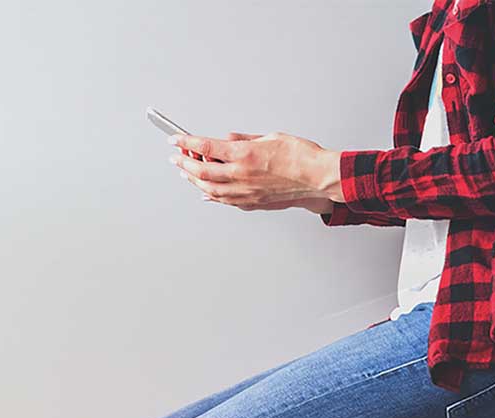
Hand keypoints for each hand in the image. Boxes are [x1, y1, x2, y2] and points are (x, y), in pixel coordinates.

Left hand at [169, 131, 340, 212]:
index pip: (205, 148)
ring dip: (195, 182)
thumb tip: (227, 140)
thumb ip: (244, 140)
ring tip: (187, 175)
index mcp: (244, 155)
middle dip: (185, 164)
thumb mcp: (269, 137)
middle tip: (176, 158)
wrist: (318, 178)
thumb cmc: (300, 156)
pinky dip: (212, 197)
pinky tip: (206, 194)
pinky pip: (227, 201)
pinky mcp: (255, 202)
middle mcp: (242, 176)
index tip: (176, 139)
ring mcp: (247, 192)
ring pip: (211, 190)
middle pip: (202, 172)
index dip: (186, 143)